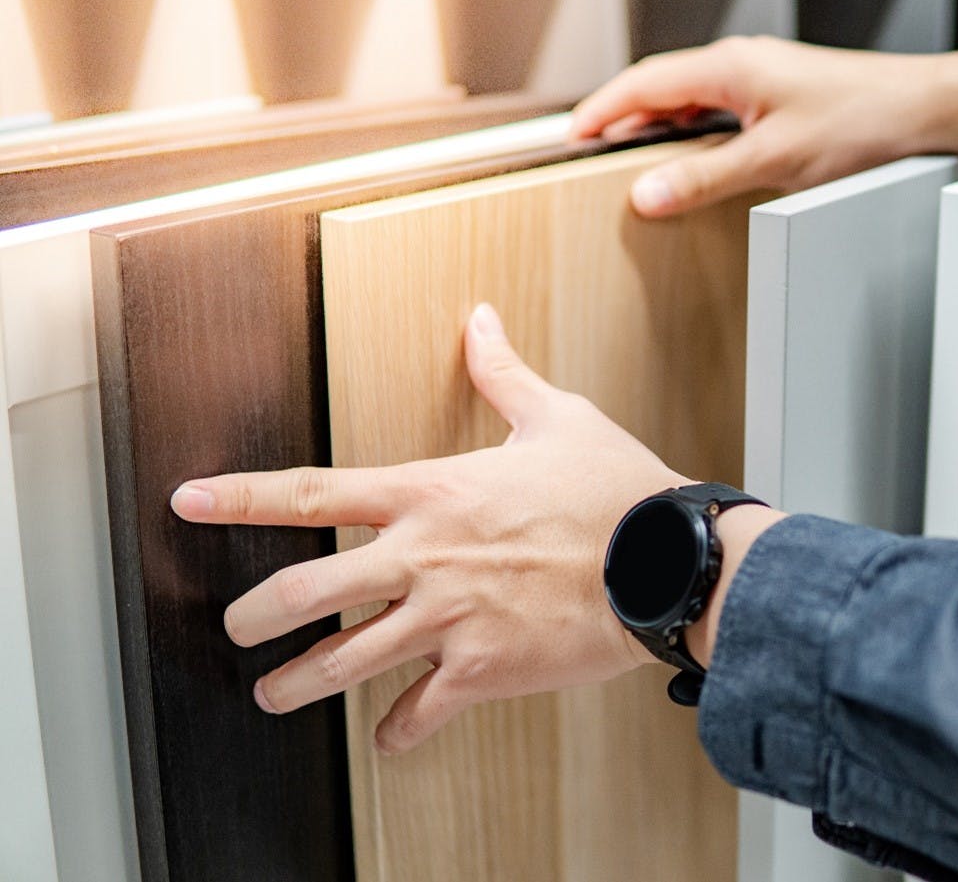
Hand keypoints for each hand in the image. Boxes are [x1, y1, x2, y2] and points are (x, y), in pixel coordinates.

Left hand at [171, 304, 683, 753]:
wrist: (667, 561)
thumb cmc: (616, 490)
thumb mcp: (557, 418)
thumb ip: (503, 374)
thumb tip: (482, 322)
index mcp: (431, 494)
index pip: (312, 494)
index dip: (238, 498)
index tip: (188, 502)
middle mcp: (424, 558)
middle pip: (300, 594)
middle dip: (251, 618)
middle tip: (235, 629)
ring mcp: (448, 619)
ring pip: (340, 664)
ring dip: (297, 685)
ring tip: (274, 696)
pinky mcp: (481, 669)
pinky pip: (419, 711)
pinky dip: (398, 730)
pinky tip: (389, 737)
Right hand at [571, 35, 957, 217]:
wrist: (924, 112)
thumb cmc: (863, 123)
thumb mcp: (773, 161)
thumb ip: (704, 179)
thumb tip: (647, 196)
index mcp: (731, 67)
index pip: (644, 83)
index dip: (601, 111)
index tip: (571, 136)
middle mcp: (742, 64)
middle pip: (660, 86)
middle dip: (621, 118)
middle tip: (590, 153)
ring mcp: (761, 77)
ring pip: (689, 97)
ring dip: (656, 126)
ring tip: (631, 160)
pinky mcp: (780, 95)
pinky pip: (716, 108)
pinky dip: (690, 131)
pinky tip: (693, 158)